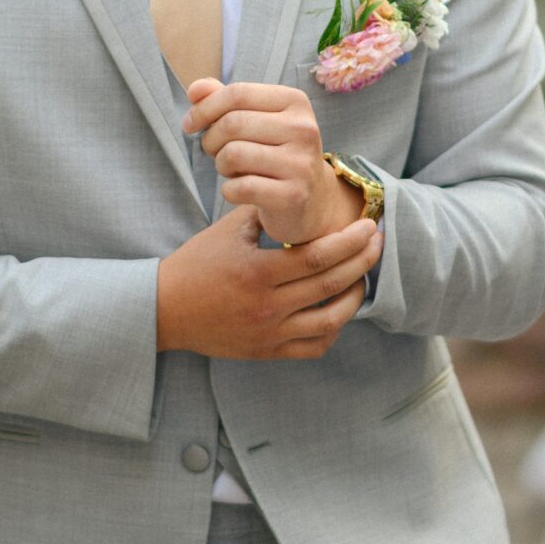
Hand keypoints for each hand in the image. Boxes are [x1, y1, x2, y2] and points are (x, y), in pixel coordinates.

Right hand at [156, 205, 383, 360]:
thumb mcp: (227, 231)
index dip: (349, 241)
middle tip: (377, 242)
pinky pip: (313, 347)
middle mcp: (268, 306)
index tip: (367, 227)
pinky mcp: (268, 351)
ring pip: (330, 321)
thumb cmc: (196, 264)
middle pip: (330, 284)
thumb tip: (295, 192)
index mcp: (258, 272)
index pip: (317, 256)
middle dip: (361, 261)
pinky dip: (333, 329)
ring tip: (362, 277)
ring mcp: (270, 333)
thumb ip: (263, 212)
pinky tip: (338, 310)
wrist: (167, 309)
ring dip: (354, 298)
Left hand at [183, 78, 362, 247]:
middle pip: (232, 123)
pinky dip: (229, 190)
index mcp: (295, 102)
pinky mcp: (292, 196)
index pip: (237, 93)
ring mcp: (300, 164)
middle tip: (215, 152)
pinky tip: (240, 190)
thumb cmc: (274, 153)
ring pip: (233, 154)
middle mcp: (304, 129)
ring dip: (221, 165)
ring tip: (232, 170)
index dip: (205, 108)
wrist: (311, 201)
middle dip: (211, 140)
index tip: (190, 124)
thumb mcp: (256, 120)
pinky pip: (239, 187)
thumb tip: (194, 90)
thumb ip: (224, 99)